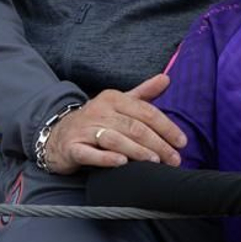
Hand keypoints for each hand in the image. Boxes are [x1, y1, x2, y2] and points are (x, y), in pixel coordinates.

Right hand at [42, 74, 185, 173]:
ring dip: (137, 151)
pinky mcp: (72, 147)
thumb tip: (167, 78)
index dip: (167, 127)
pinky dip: (106, 158)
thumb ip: (143, 93)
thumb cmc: (96, 120)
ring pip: (115, 139)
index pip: (146, 112)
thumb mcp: (119, 104)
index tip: (182, 142)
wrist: (58, 135)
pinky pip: (89, 153)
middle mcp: (99, 111)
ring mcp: (84, 129)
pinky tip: (122, 163)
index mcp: (114, 98)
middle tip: (174, 159)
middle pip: (134, 127)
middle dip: (158, 144)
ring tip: (155, 161)